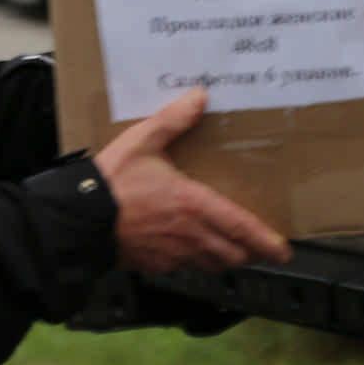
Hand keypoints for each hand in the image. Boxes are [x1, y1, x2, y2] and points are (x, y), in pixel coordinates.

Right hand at [93, 88, 292, 275]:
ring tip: (227, 246)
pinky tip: (185, 247)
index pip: (241, 228)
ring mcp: (171, 255)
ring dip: (224, 257)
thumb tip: (200, 97)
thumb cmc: (113, 180)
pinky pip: (183, 268)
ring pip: (211, 265)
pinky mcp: (153, 265)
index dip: (266, 241)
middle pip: (232, 254)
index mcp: (193, 205)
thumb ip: (174, 120)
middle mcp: (189, 235)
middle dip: (249, 251)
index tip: (284, 250)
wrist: (79, 218)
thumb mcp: (143, 140)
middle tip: (257, 244)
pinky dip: (193, 261)